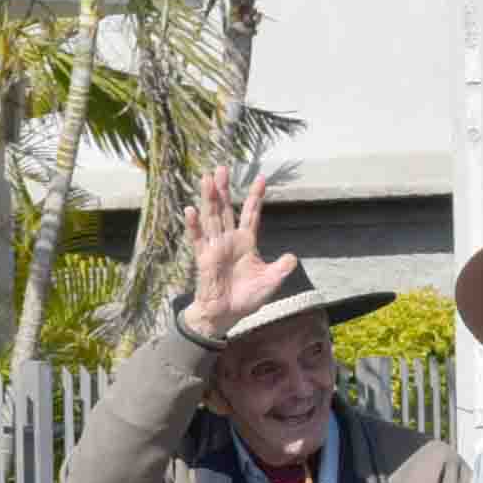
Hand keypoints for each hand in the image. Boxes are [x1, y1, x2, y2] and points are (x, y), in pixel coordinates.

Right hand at [180, 169, 298, 342]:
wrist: (226, 314)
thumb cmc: (247, 298)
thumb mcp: (270, 282)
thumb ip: (280, 269)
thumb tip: (292, 257)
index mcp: (246, 242)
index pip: (251, 214)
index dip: (255, 197)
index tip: (261, 178)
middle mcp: (229, 240)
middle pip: (226, 209)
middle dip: (224, 189)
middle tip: (222, 168)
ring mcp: (215, 247)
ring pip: (212, 218)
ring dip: (209, 198)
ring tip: (206, 178)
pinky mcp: (204, 258)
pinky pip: (198, 239)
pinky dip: (194, 226)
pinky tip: (190, 210)